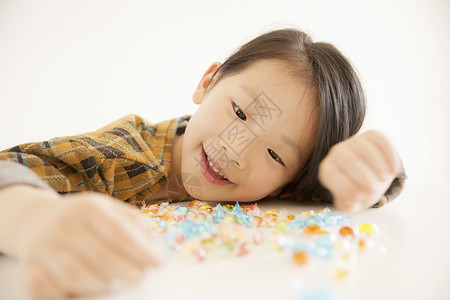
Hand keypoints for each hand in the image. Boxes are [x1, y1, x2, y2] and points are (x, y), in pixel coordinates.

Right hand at [15, 191, 161, 298]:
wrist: (36, 220)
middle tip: (142, 279)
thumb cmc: (84, 218)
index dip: (141, 250)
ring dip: (101, 285)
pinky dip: (64, 294)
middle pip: (100, 256)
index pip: (119, 231)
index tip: (159, 264)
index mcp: (88, 207)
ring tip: (118, 285)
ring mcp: (43, 247)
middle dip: (127, 271)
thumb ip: (134, 224)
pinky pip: (44, 287)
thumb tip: (155, 246)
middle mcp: (64, 224)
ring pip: (74, 275)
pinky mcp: (28, 267)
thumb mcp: (109, 209)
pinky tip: (84, 292)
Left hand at [318, 130, 400, 211]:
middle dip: (364, 178)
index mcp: (327, 169)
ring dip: (378, 167)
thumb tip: (352, 198)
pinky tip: (394, 171)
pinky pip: (381, 140)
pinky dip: (390, 155)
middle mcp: (337, 152)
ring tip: (384, 180)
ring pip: (366, 149)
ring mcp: (354, 141)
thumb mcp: (350, 202)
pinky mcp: (372, 135)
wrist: (369, 175)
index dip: (346, 188)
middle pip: (349, 161)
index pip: (331, 175)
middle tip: (374, 190)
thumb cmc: (358, 190)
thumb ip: (348, 204)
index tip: (359, 198)